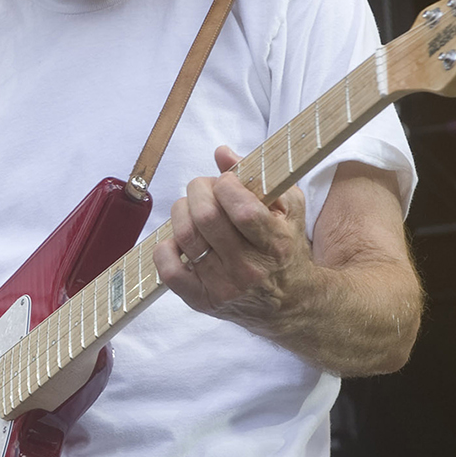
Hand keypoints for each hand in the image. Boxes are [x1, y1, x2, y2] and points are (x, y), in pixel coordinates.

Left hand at [154, 145, 315, 333]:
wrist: (289, 302)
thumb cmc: (286, 249)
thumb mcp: (288, 208)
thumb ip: (259, 176)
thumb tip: (221, 154)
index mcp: (276, 245)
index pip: (243, 210)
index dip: (227, 185)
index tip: (227, 181)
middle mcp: (249, 269)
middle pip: (206, 218)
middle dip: (199, 190)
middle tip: (204, 188)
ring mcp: (224, 287)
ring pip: (185, 236)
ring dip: (182, 211)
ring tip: (192, 208)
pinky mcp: (202, 300)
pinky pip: (168, 270)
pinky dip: (166, 248)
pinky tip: (181, 240)